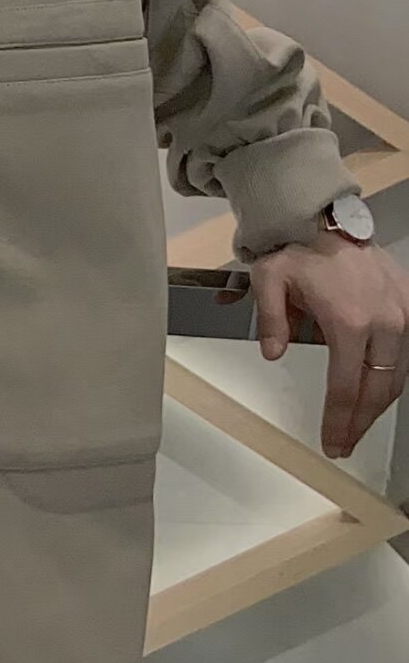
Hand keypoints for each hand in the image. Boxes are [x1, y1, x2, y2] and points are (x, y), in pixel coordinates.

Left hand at [251, 233, 408, 458]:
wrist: (327, 218)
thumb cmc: (297, 248)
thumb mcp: (268, 280)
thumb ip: (270, 320)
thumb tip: (273, 353)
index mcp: (349, 320)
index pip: (346, 385)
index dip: (339, 419)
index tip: (331, 441)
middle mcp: (383, 320)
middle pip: (379, 388)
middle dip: (362, 421)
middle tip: (344, 443)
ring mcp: (401, 312)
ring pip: (397, 374)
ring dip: (379, 404)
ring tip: (357, 424)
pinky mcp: (407, 304)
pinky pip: (404, 352)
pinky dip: (390, 377)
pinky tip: (374, 390)